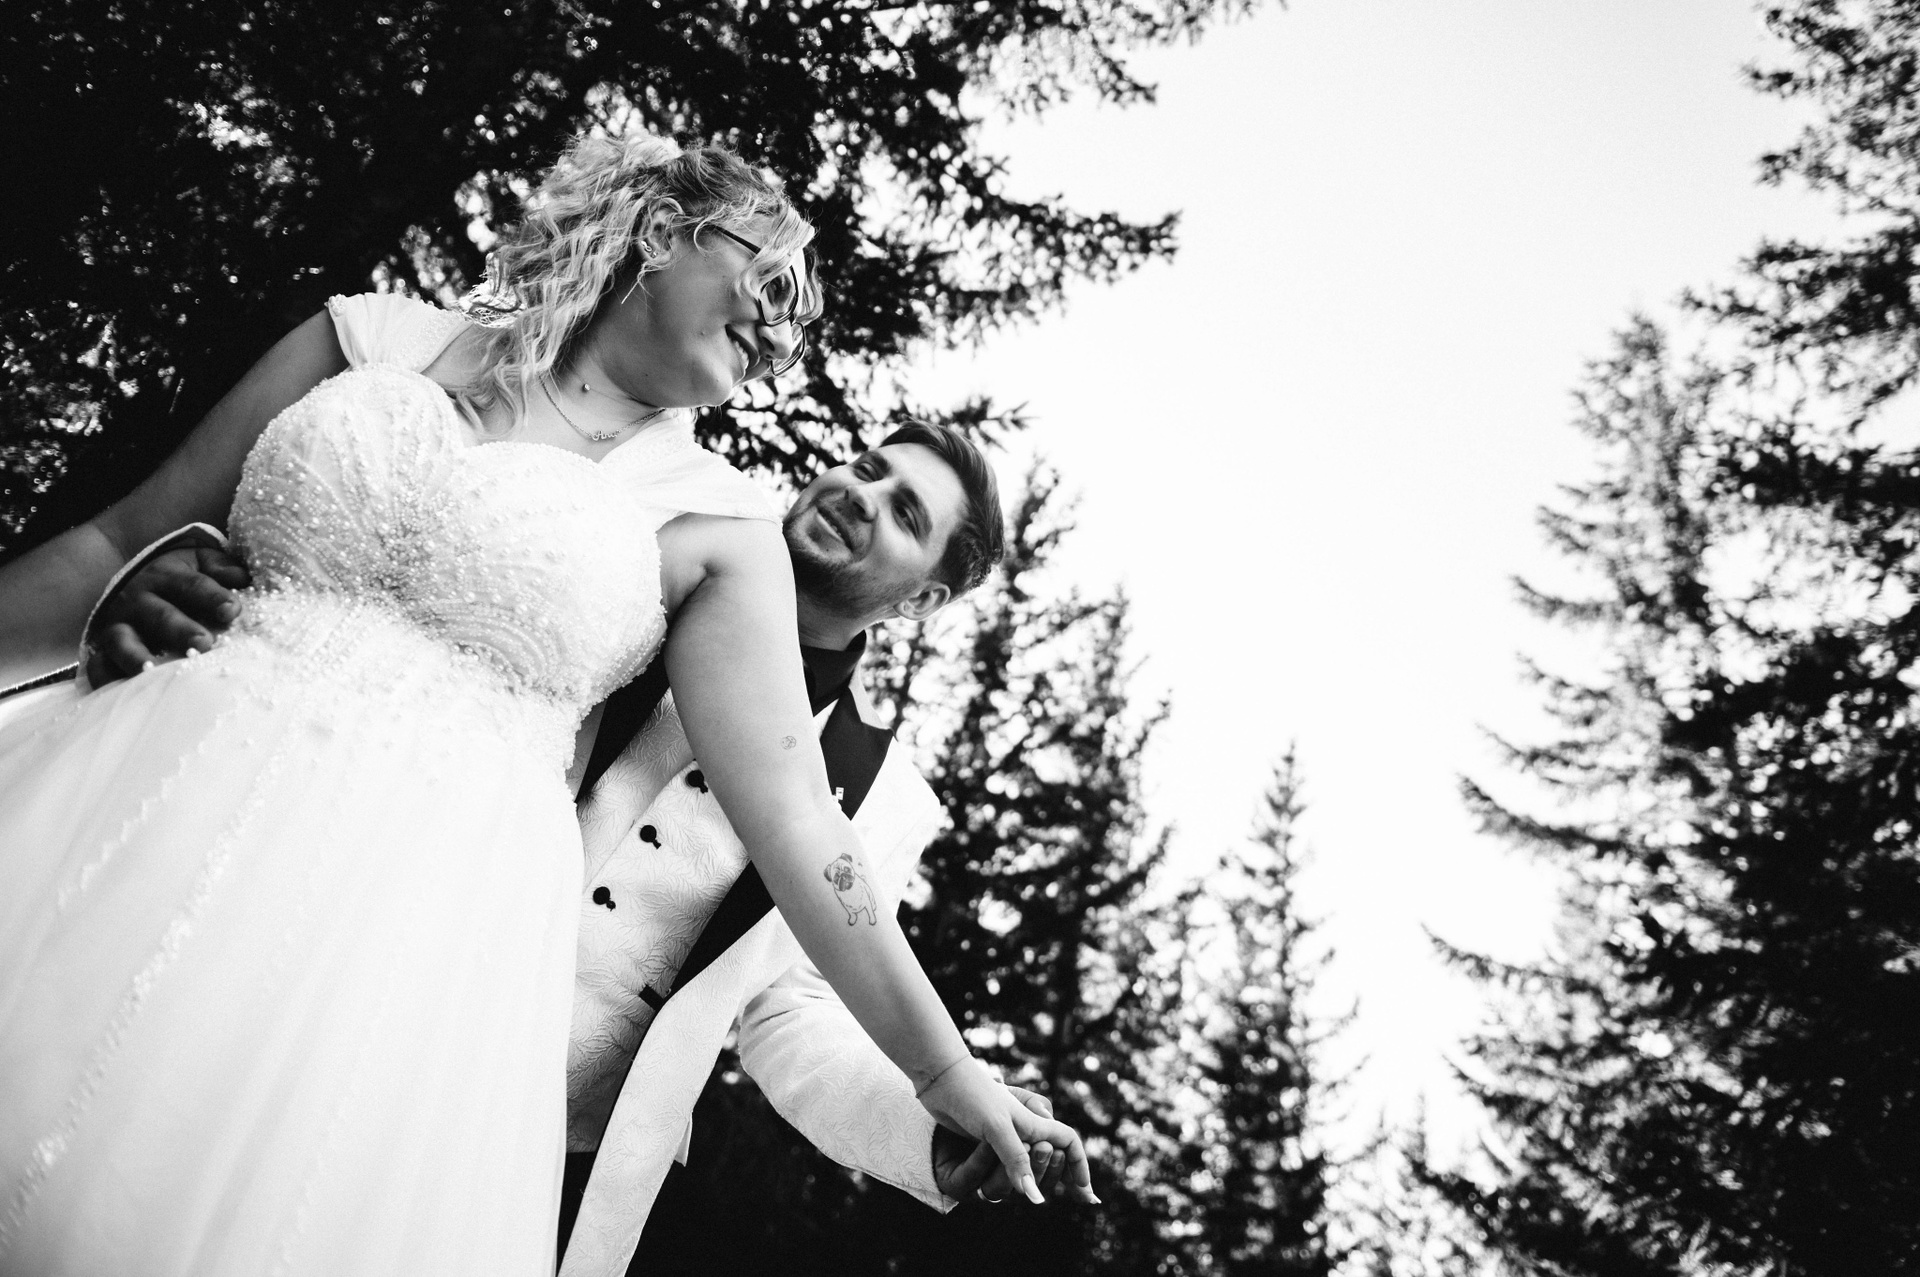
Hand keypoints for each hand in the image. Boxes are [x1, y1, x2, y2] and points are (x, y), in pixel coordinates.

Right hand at [86, 546, 249, 684]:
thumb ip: (221, 567)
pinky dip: (106, 677)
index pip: (192, 585)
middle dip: (181, 629)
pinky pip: (100, 664)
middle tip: (204, 644)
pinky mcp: (106, 648)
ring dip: (137, 656)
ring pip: (124, 639)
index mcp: (167, 576)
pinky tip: (120, 690)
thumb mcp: (200, 561)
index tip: (231, 610)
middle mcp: (139, 599)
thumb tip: (241, 577)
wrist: (137, 582)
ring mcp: (120, 624)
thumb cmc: (182, 577)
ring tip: (152, 672)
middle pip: (160, 615)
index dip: (212, 596)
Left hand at [917, 1058, 1097, 1204]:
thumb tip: (1035, 1198)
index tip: (1084, 1192)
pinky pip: (997, 1169)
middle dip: (1046, 1173)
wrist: (940, 1077)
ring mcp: (1002, 1137)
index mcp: (1034, 1123)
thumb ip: (1017, 1162)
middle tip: (1031, 1170)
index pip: (1068, 1143)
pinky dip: (997, 1174)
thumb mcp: (998, 1128)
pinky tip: (990, 1170)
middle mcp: (1022, 1131)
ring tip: (1003, 1165)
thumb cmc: (973, 1095)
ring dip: (1016, 1176)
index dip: (1078, 1166)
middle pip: (1048, 1161)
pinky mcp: (982, 1142)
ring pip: (1021, 1168)